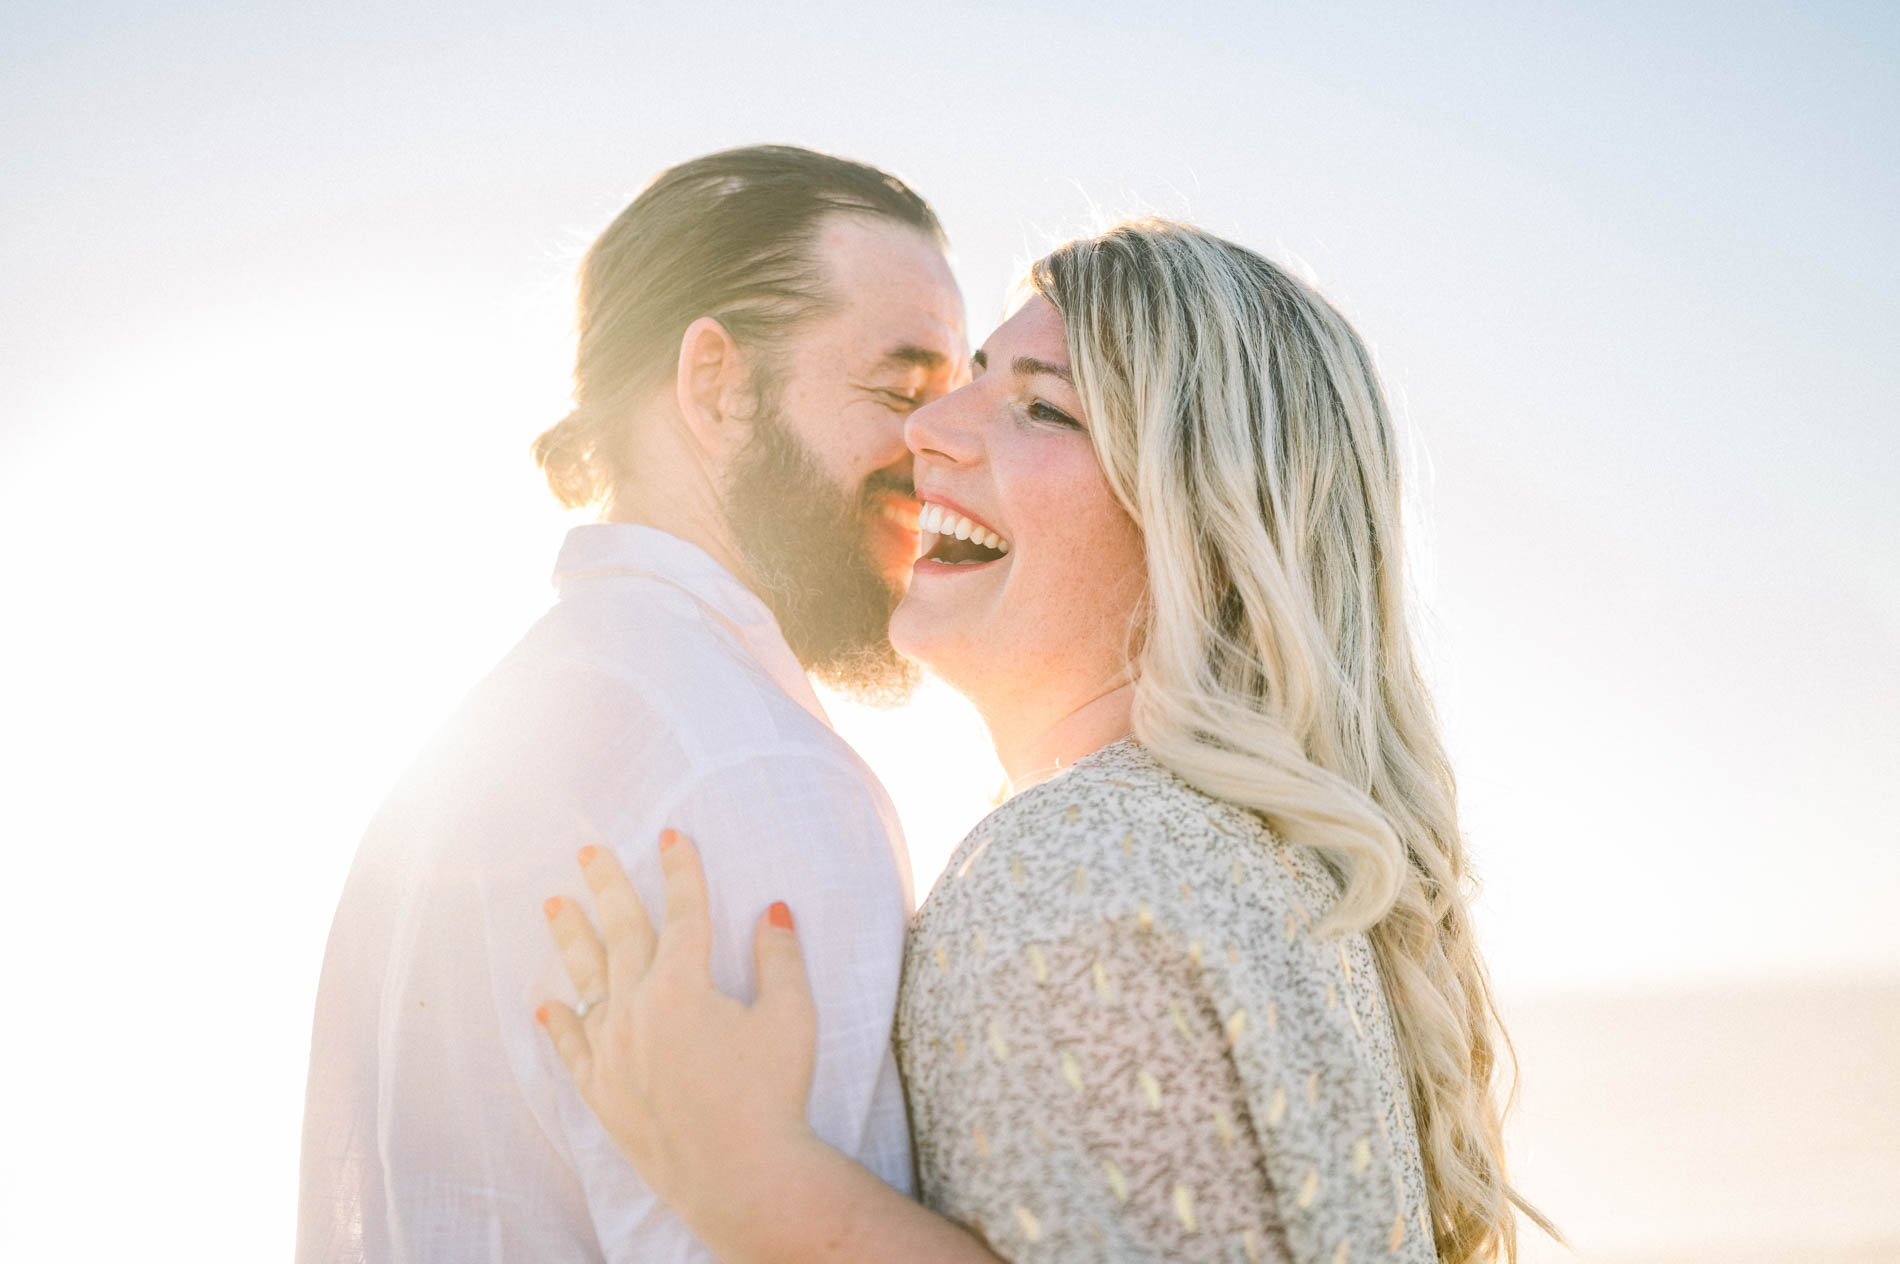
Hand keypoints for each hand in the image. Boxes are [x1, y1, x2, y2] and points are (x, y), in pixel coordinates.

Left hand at [536, 830, 820, 1231]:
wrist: (742, 1178)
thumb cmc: (773, 1096)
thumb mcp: (792, 1019)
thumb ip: (779, 959)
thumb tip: (773, 911)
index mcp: (683, 985)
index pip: (683, 911)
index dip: (680, 869)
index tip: (672, 834)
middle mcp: (638, 1010)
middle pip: (621, 932)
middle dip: (607, 886)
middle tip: (588, 851)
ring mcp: (613, 1052)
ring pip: (586, 980)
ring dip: (570, 938)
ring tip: (554, 903)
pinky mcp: (603, 1093)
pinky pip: (571, 1047)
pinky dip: (557, 1022)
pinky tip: (545, 1003)